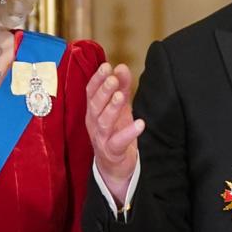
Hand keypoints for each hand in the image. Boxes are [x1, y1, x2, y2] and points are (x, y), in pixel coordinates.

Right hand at [86, 62, 144, 205]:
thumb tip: (121, 67)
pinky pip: (118, 142)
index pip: (90, 92)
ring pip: (103, 122)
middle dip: (103, 91)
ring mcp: (101, 138)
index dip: (97, 79)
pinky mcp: (112, 152)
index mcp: (93, 110)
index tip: (106, 66)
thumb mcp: (119, 107)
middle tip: (113, 79)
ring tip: (122, 96)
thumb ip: (121, 87)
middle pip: (95, 105)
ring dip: (112, 108)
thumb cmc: (115, 131)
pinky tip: (140, 123)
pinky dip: (129, 133)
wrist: (114, 165)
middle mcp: (93, 123)